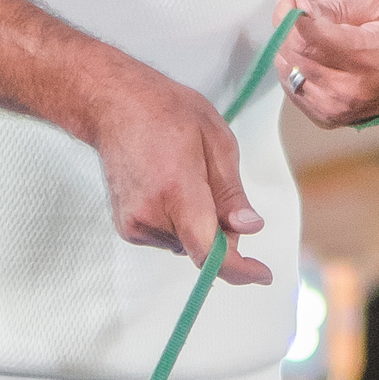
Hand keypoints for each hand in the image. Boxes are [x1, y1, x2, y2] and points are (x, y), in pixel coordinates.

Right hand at [84, 55, 268, 282]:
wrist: (116, 106)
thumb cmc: (168, 114)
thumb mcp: (217, 142)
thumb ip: (232, 194)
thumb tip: (249, 228)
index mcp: (177, 190)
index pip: (208, 250)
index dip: (239, 269)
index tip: (262, 274)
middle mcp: (151, 215)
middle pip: (203, 248)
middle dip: (223, 231)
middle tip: (218, 189)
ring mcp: (135, 225)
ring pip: (187, 244)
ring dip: (199, 225)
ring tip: (184, 178)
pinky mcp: (127, 229)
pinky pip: (169, 239)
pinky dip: (179, 223)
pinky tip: (168, 188)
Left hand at [281, 0, 378, 129]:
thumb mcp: (378, 2)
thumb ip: (335, 7)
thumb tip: (299, 9)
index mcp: (364, 55)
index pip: (308, 37)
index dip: (289, 16)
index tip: (287, 1)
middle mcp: (351, 88)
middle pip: (295, 56)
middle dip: (288, 31)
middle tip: (297, 15)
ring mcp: (342, 108)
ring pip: (291, 77)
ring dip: (290, 53)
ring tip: (306, 37)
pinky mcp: (335, 119)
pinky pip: (298, 96)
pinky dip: (296, 74)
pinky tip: (310, 60)